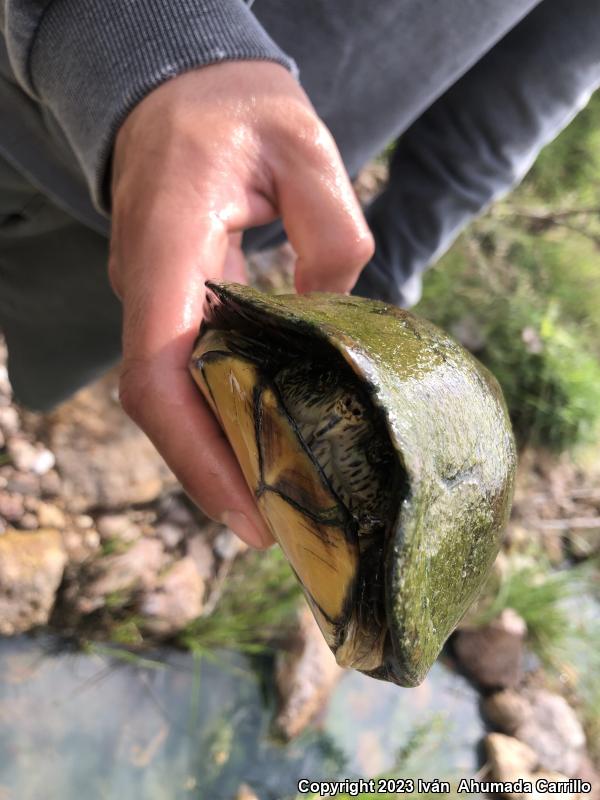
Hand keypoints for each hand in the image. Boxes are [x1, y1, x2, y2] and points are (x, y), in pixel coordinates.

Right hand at [109, 61, 373, 547]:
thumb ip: (331, 228)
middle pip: (163, 404)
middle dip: (211, 473)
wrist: (177, 91)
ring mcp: (156, 298)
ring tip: (278, 503)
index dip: (194, 451)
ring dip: (216, 452)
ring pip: (173, 396)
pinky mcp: (174, 303)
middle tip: (278, 530)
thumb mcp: (302, 144)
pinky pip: (188, 372)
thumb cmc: (233, 109)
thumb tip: (336, 313)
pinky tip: (265, 440)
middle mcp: (149, 285)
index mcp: (169, 246)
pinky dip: (221, 415)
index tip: (243, 511)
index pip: (157, 370)